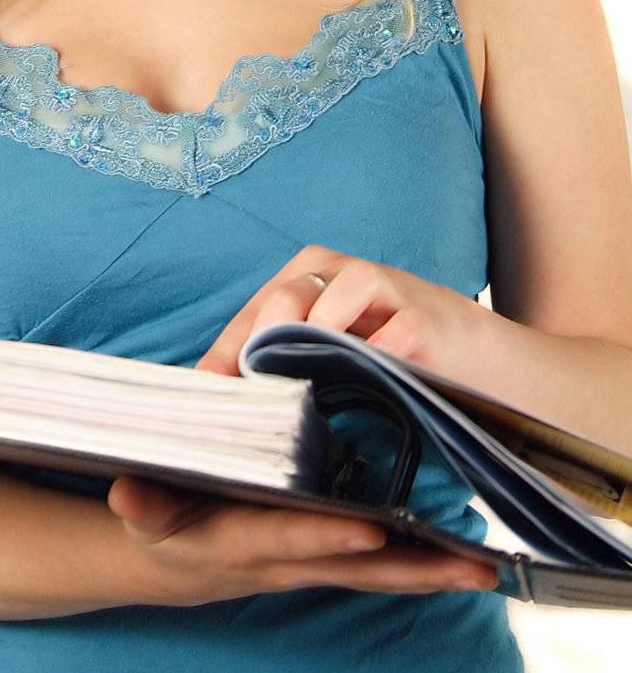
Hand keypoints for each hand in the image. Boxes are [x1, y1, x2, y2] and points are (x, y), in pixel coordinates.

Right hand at [106, 475, 498, 603]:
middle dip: (412, 569)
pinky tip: (461, 557)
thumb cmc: (157, 518)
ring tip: (485, 567)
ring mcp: (307, 566)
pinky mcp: (321, 561)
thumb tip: (126, 493)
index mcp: (238, 541)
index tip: (367, 531)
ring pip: (376, 574)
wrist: (168, 560)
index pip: (285, 538)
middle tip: (472, 568)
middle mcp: (282, 562)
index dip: (322, 537)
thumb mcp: (142, 507)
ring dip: (429, 571)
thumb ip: (140, 498)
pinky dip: (418, 564)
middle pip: (354, 571)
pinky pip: (377, 569)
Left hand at [193, 245, 485, 381]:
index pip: (248, 317)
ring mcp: (378, 288)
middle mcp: (331, 273)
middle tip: (250, 397)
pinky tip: (363, 383)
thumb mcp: (323, 352)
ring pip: (330, 301)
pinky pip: (392, 331)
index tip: (204, 399)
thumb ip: (276, 364)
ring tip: (296, 386)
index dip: (224, 359)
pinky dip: (376, 355)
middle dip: (260, 349)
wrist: (467, 351)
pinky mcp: (421, 314)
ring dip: (310, 341)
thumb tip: (214, 399)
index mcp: (300, 279)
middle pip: (282, 301)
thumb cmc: (381, 352)